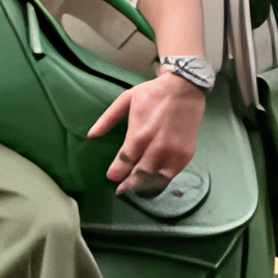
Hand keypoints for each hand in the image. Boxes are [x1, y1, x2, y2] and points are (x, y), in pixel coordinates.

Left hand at [88, 71, 205, 195]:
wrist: (185, 88)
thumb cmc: (153, 93)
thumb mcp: (125, 100)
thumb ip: (107, 119)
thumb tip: (91, 135)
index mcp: (138, 135)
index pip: (123, 164)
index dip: (116, 174)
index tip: (112, 177)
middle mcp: (156, 148)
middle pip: (139, 176)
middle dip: (128, 185)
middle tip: (122, 189)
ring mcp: (173, 153)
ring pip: (156, 180)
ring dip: (144, 187)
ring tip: (136, 188)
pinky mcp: (186, 155)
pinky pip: (171, 175)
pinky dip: (161, 181)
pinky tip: (153, 181)